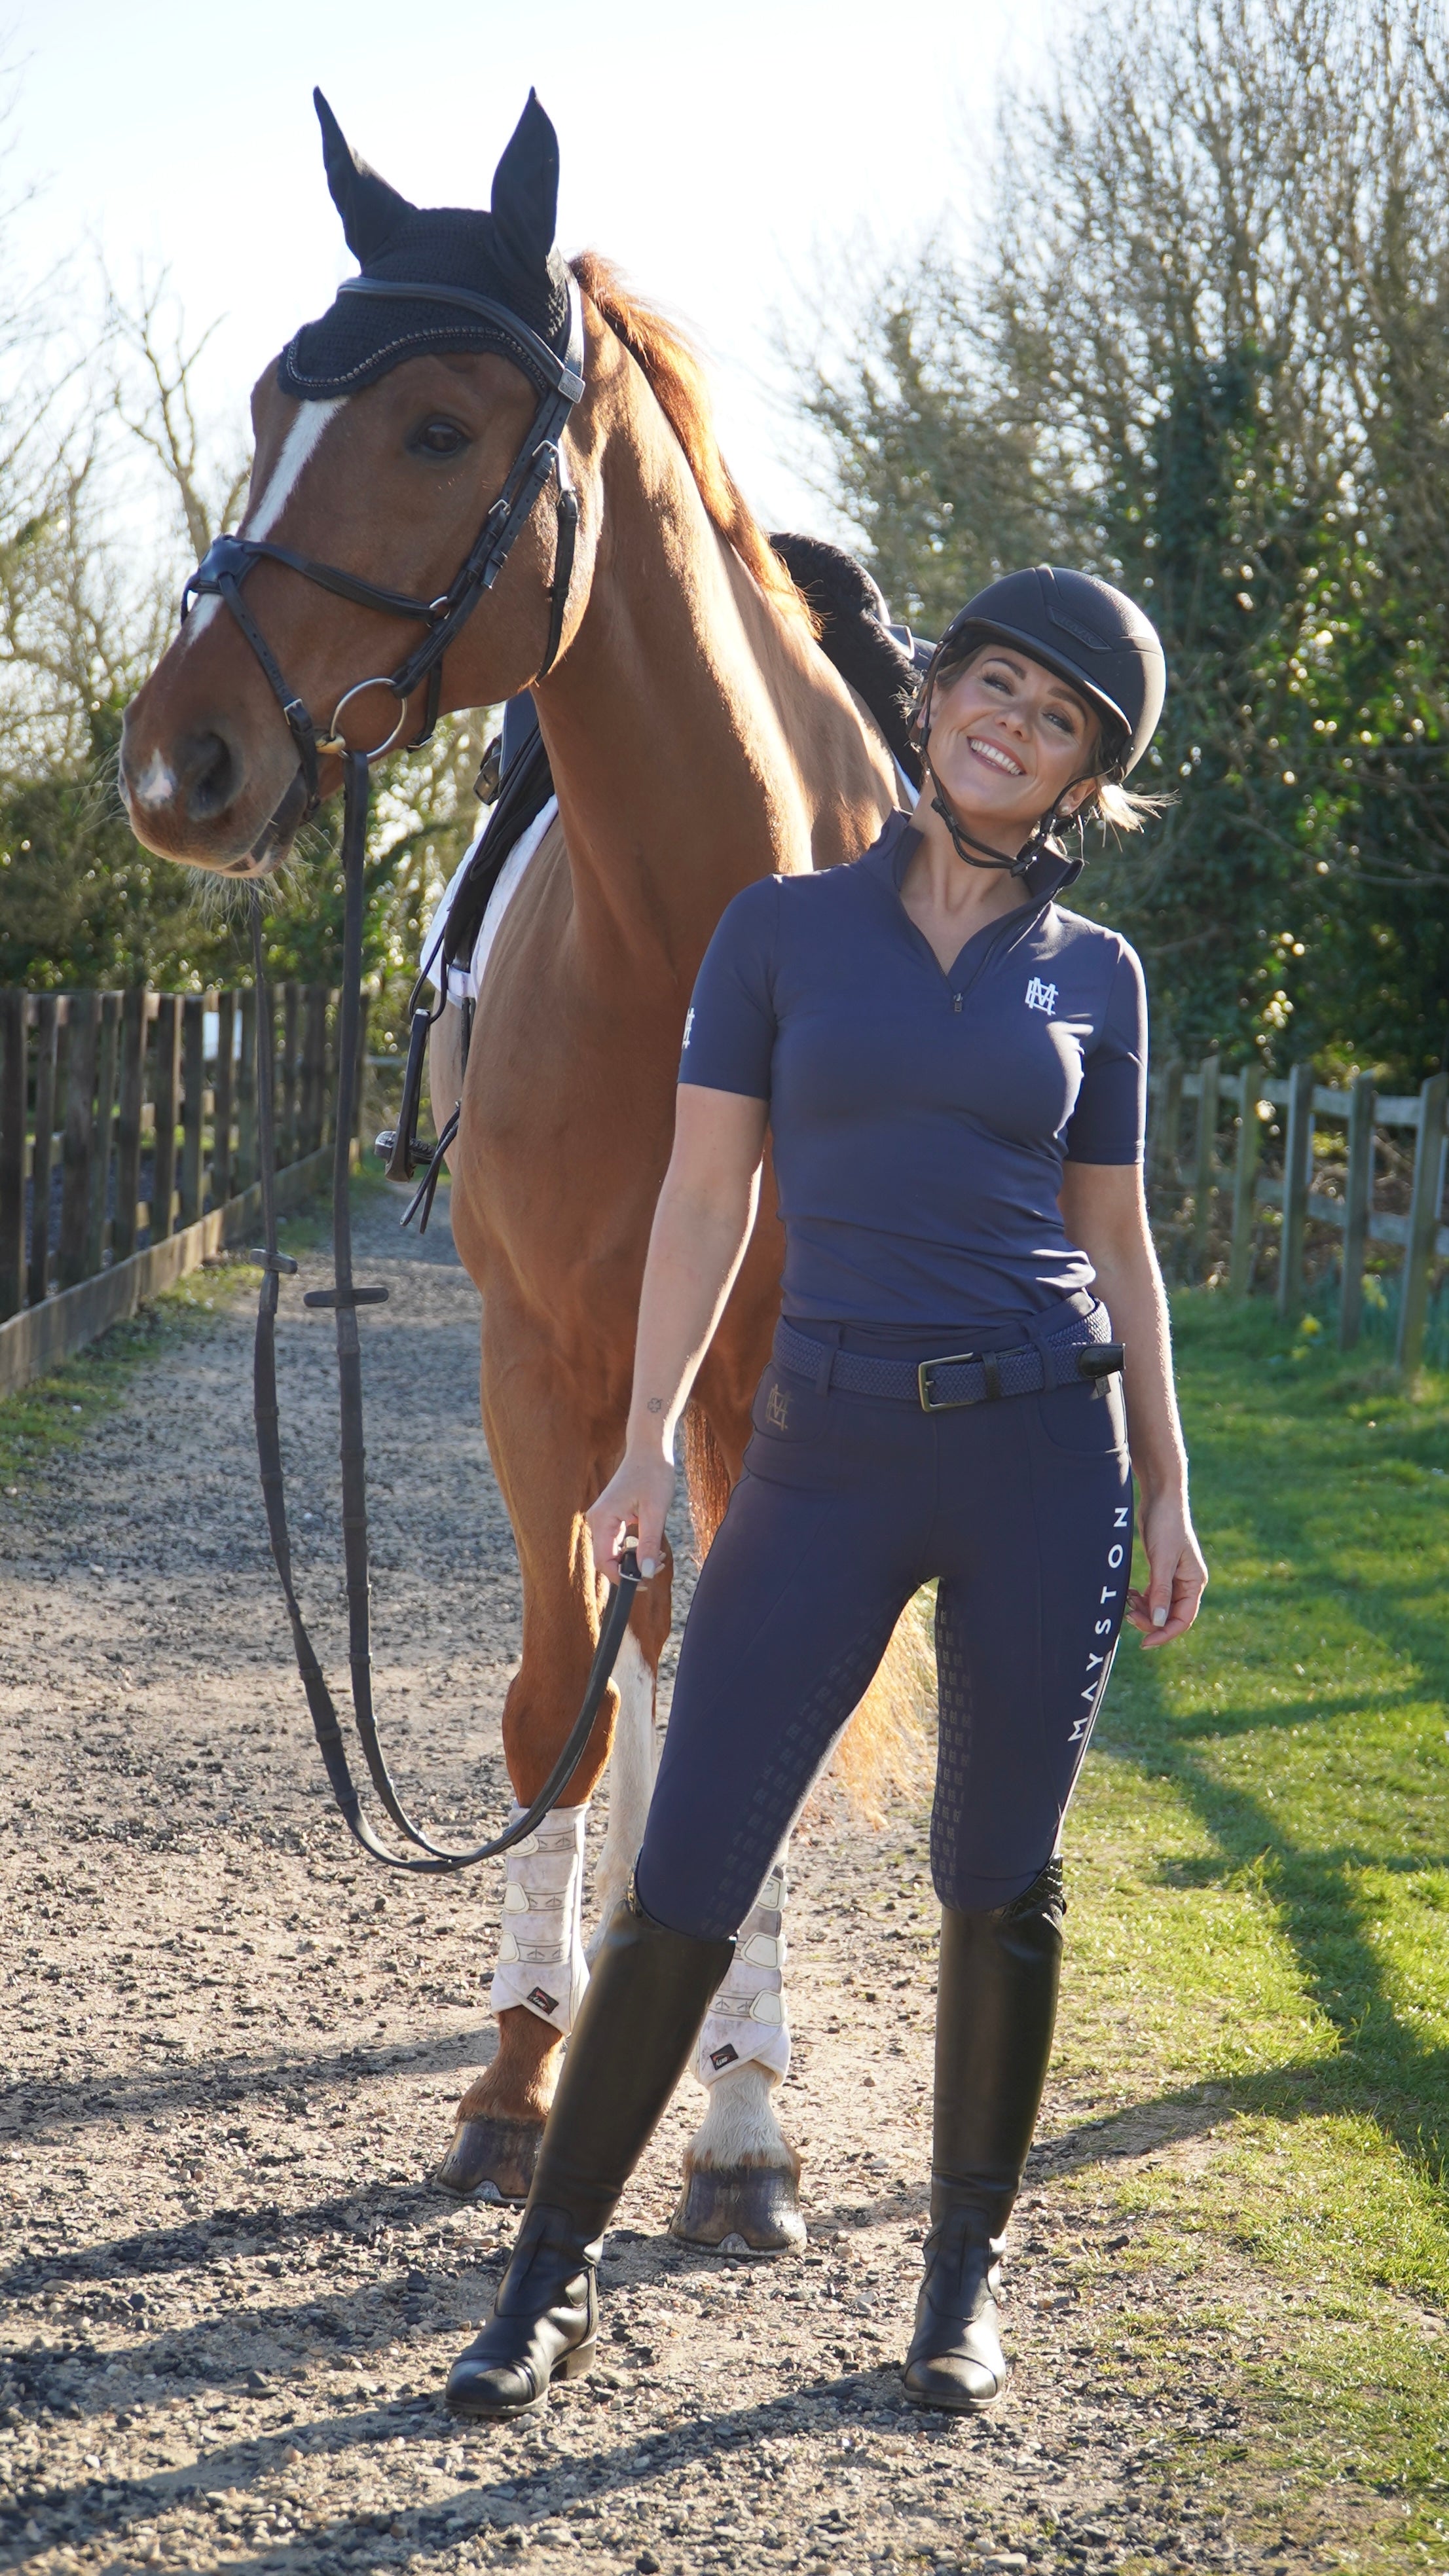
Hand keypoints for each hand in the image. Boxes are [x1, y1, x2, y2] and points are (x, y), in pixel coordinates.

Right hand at [586, 1447, 676, 1585]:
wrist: (650, 1449)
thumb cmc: (653, 1474)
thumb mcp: (655, 1512)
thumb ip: (649, 1544)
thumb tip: (646, 1573)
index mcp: (602, 1519)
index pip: (604, 1562)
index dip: (623, 1578)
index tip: (646, 1582)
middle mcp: (597, 1520)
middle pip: (606, 1560)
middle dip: (631, 1570)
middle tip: (658, 1566)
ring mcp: (603, 1518)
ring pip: (612, 1553)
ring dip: (634, 1560)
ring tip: (659, 1556)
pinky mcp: (611, 1517)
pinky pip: (617, 1542)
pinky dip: (633, 1550)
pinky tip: (652, 1547)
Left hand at [1126, 1491, 1207, 1646]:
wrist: (1160, 1498)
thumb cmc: (1166, 1525)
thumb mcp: (1162, 1560)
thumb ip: (1160, 1592)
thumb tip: (1157, 1623)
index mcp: (1194, 1583)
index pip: (1183, 1619)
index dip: (1164, 1634)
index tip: (1144, 1643)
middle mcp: (1187, 1583)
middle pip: (1170, 1616)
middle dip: (1150, 1621)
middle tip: (1128, 1616)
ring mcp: (1175, 1577)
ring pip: (1160, 1607)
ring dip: (1144, 1610)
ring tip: (1127, 1601)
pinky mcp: (1162, 1570)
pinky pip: (1153, 1595)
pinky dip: (1141, 1599)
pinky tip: (1129, 1594)